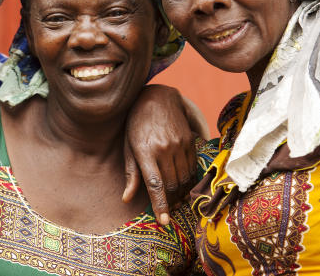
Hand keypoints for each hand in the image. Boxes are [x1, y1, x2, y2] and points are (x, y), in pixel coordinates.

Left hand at [122, 84, 199, 224]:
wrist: (156, 97)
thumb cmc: (136, 124)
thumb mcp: (128, 147)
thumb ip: (130, 174)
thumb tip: (126, 198)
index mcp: (145, 151)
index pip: (155, 185)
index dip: (161, 205)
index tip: (164, 221)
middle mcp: (164, 149)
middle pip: (172, 185)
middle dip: (172, 202)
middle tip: (169, 210)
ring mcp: (179, 144)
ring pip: (185, 178)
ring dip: (182, 193)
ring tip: (177, 200)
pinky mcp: (190, 141)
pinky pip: (193, 167)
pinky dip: (189, 180)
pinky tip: (184, 184)